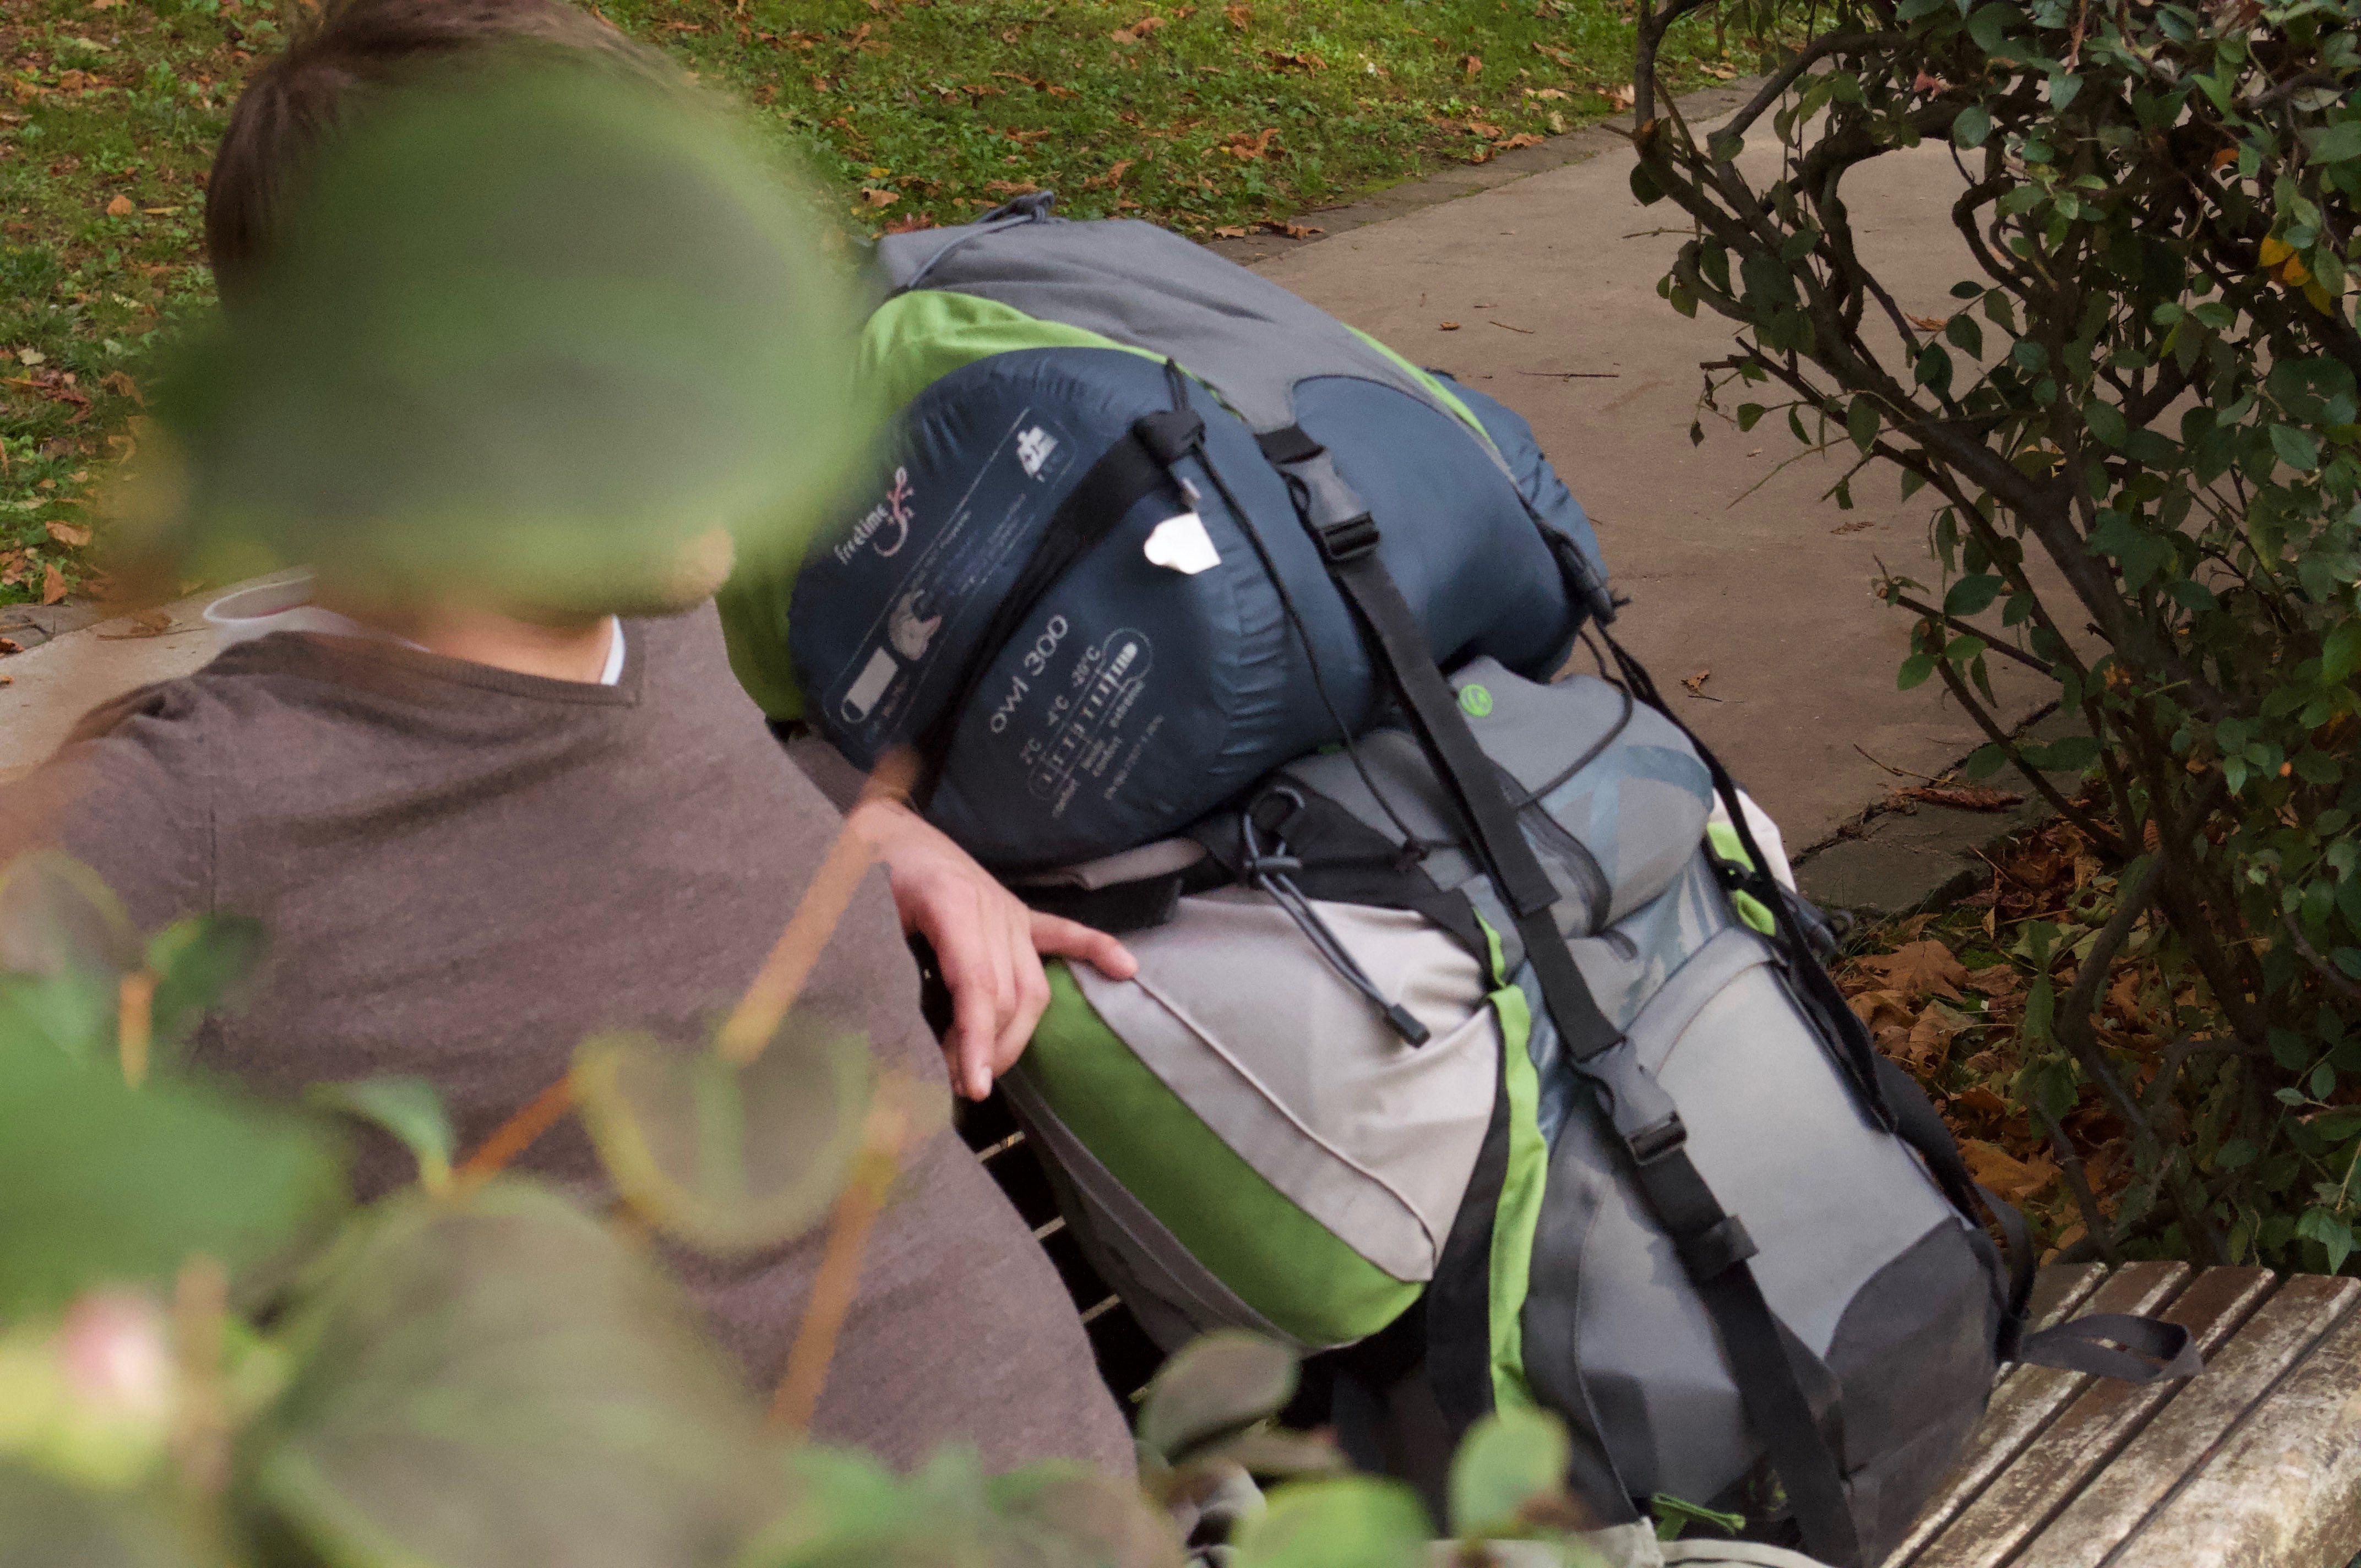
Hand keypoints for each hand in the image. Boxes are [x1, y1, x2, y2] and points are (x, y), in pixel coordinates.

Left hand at [848, 798, 1137, 1099]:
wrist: (893, 834)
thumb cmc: (873, 878)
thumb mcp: (872, 922)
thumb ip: (894, 971)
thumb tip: (911, 1034)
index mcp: (950, 908)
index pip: (977, 989)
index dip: (979, 1041)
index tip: (973, 1085)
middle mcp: (990, 910)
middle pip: (1011, 995)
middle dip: (993, 1049)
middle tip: (963, 1082)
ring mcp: (1009, 912)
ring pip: (1034, 984)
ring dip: (1018, 1034)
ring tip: (990, 1068)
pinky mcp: (1019, 914)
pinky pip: (1063, 934)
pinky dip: (1095, 950)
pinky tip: (1125, 969)